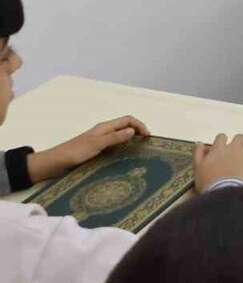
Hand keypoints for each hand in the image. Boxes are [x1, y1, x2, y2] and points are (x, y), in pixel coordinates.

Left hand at [27, 116, 151, 182]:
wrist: (54, 162)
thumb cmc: (74, 152)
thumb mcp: (96, 144)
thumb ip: (114, 137)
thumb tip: (133, 131)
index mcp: (104, 127)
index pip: (127, 120)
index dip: (140, 125)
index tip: (148, 137)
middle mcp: (103, 132)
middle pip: (125, 127)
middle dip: (138, 132)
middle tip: (146, 145)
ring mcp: (99, 141)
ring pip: (120, 137)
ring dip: (131, 141)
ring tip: (139, 152)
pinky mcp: (96, 150)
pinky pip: (114, 146)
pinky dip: (122, 149)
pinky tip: (123, 159)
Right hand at [194, 133, 242, 191]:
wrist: (222, 191)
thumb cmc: (208, 181)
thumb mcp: (198, 167)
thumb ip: (198, 153)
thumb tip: (199, 143)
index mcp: (219, 148)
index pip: (222, 136)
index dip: (223, 141)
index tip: (222, 147)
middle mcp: (233, 148)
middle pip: (239, 137)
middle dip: (238, 142)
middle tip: (236, 151)